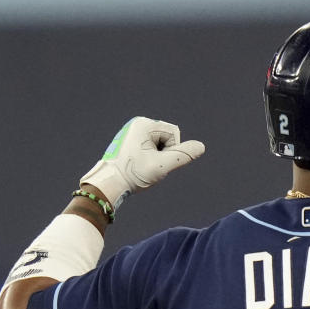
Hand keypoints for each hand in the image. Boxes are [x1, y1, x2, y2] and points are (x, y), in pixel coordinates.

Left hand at [80, 116, 205, 210]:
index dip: (171, 150)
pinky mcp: (129, 141)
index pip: (174, 133)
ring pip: (159, 144)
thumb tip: (201, 147)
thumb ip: (183, 155)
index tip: (155, 161)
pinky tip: (137, 166)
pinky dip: (148, 158)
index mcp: (144, 124)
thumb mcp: (162, 166)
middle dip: (163, 153)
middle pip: (167, 137)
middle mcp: (137, 124)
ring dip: (156, 157)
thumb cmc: (133, 174)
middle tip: (148, 166)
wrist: (108, 184)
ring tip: (142, 166)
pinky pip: (149, 147)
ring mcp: (132, 132)